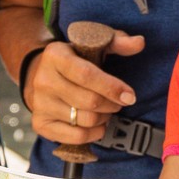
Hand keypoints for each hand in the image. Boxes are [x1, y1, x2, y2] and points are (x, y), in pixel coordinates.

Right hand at [24, 30, 142, 145]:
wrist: (43, 75)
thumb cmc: (75, 59)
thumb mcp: (93, 44)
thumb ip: (118, 42)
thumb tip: (139, 43)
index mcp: (55, 55)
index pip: (86, 75)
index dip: (112, 87)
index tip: (130, 95)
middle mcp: (42, 80)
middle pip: (89, 101)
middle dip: (112, 104)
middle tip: (119, 102)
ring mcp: (39, 104)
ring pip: (85, 120)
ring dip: (104, 118)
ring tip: (106, 110)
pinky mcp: (40, 123)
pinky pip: (75, 137)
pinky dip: (93, 134)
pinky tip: (97, 125)